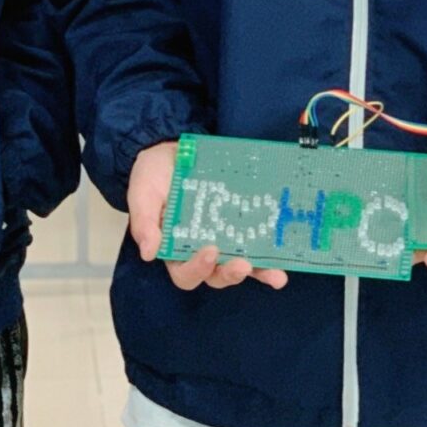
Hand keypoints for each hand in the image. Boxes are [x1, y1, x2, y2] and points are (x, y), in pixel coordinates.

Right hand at [127, 140, 287, 291]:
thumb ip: (144, 223)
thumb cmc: (153, 176)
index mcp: (173, 250)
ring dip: (259, 273)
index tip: (209, 250)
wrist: (170, 150)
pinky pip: (255, 244)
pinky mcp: (239, 224)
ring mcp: (222, 239)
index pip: (186, 274)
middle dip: (231, 274)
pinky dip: (270, 254)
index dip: (198, 268)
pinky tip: (284, 256)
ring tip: (277, 276)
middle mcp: (199, 251)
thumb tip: (148, 252)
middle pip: (216, 276)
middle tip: (242, 264)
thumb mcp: (142, 195)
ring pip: (240, 266)